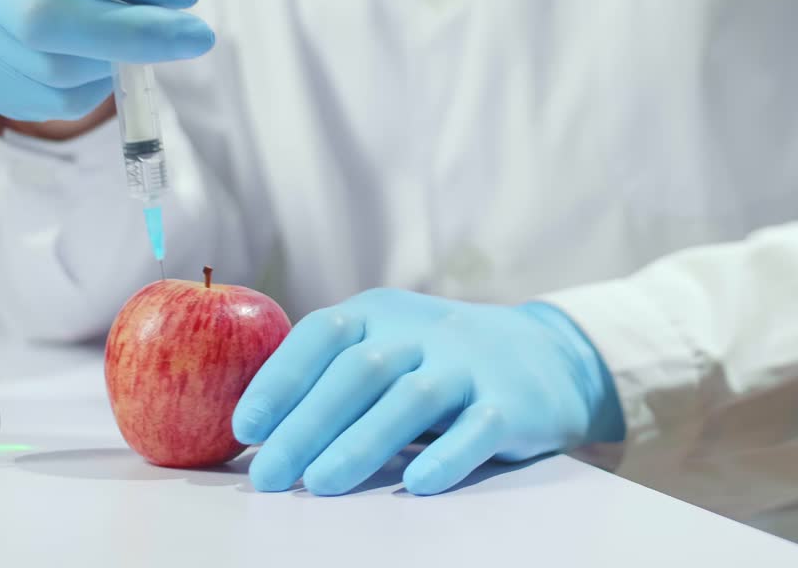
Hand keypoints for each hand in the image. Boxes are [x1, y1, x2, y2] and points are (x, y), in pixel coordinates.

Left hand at [232, 288, 624, 495]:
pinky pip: (478, 428)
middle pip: (361, 372)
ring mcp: (472, 365)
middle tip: (270, 475)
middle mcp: (426, 331)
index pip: (324, 333)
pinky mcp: (513, 403)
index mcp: (384, 314)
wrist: (551, 357)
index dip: (281, 377)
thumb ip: (336, 373)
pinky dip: (446, 455)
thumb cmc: (445, 364)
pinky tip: (416, 484)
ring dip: (361, 443)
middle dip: (307, 425)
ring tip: (320, 484)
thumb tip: (255, 427)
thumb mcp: (393, 346)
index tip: (246, 427)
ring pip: (413, 398)